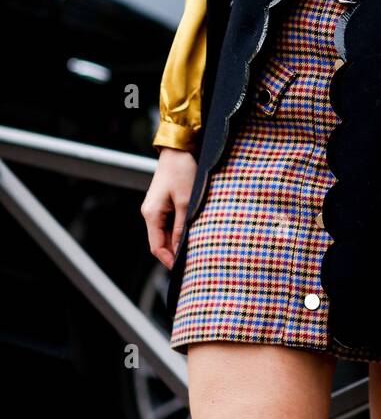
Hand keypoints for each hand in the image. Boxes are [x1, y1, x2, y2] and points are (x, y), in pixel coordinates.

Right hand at [141, 148, 196, 270]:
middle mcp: (149, 213)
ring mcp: (155, 207)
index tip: (182, 269)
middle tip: (191, 261)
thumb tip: (180, 248)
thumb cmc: (182, 171)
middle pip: (159, 241)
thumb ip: (182, 226)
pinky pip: (167, 223)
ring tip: (193, 248)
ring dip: (176, 241)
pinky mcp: (162, 202)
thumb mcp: (186, 201)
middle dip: (173, 252)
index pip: (156, 246)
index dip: (168, 260)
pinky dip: (177, 230)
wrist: (179, 149)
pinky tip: (190, 232)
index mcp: (151, 214)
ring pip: (164, 232)